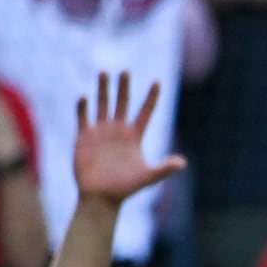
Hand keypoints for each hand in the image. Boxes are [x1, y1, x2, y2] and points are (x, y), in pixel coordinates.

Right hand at [71, 73, 186, 206]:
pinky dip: (83, 107)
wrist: (101, 197)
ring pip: (102, 105)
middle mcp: (118, 130)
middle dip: (123, 86)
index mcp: (135, 136)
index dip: (152, 97)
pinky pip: (83, 117)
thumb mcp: (147, 177)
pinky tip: (84, 97)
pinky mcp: (84, 137)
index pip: (145, 112)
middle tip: (125, 70)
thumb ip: (164, 168)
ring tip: (104, 72)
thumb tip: (183, 163)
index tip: (158, 81)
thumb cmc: (125, 188)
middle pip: (122, 103)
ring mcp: (101, 132)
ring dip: (103, 89)